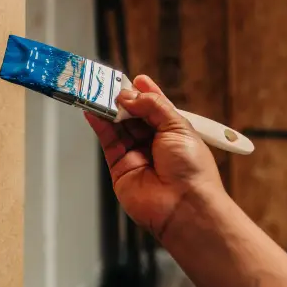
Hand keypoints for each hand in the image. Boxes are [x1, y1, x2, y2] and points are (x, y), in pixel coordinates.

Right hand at [84, 75, 224, 239]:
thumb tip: (130, 95)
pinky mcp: (120, 167)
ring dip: (108, 109)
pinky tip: (93, 111)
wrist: (184, 206)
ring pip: (118, 126)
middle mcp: (155, 143)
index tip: (132, 80)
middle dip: (122, 99)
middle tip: (108, 85)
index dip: (144, 93)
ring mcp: (137, 155)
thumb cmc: (193, 172)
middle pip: (133, 115)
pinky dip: (99, 124)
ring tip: (96, 94)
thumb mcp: (178, 126)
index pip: (155, 106)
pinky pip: (108, 141)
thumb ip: (152, 106)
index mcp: (174, 132)